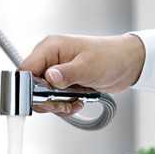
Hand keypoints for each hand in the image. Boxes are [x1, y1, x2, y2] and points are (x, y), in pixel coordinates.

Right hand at [19, 33, 145, 114]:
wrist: (128, 63)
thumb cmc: (111, 56)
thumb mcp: (88, 66)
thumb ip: (67, 73)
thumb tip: (49, 77)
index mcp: (50, 48)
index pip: (26, 70)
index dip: (29, 87)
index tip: (42, 98)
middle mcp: (49, 59)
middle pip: (31, 86)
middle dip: (46, 100)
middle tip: (63, 104)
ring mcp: (55, 71)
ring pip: (41, 95)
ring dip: (56, 104)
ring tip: (73, 103)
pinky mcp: (61, 81)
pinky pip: (52, 98)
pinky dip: (63, 105)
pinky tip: (76, 102)